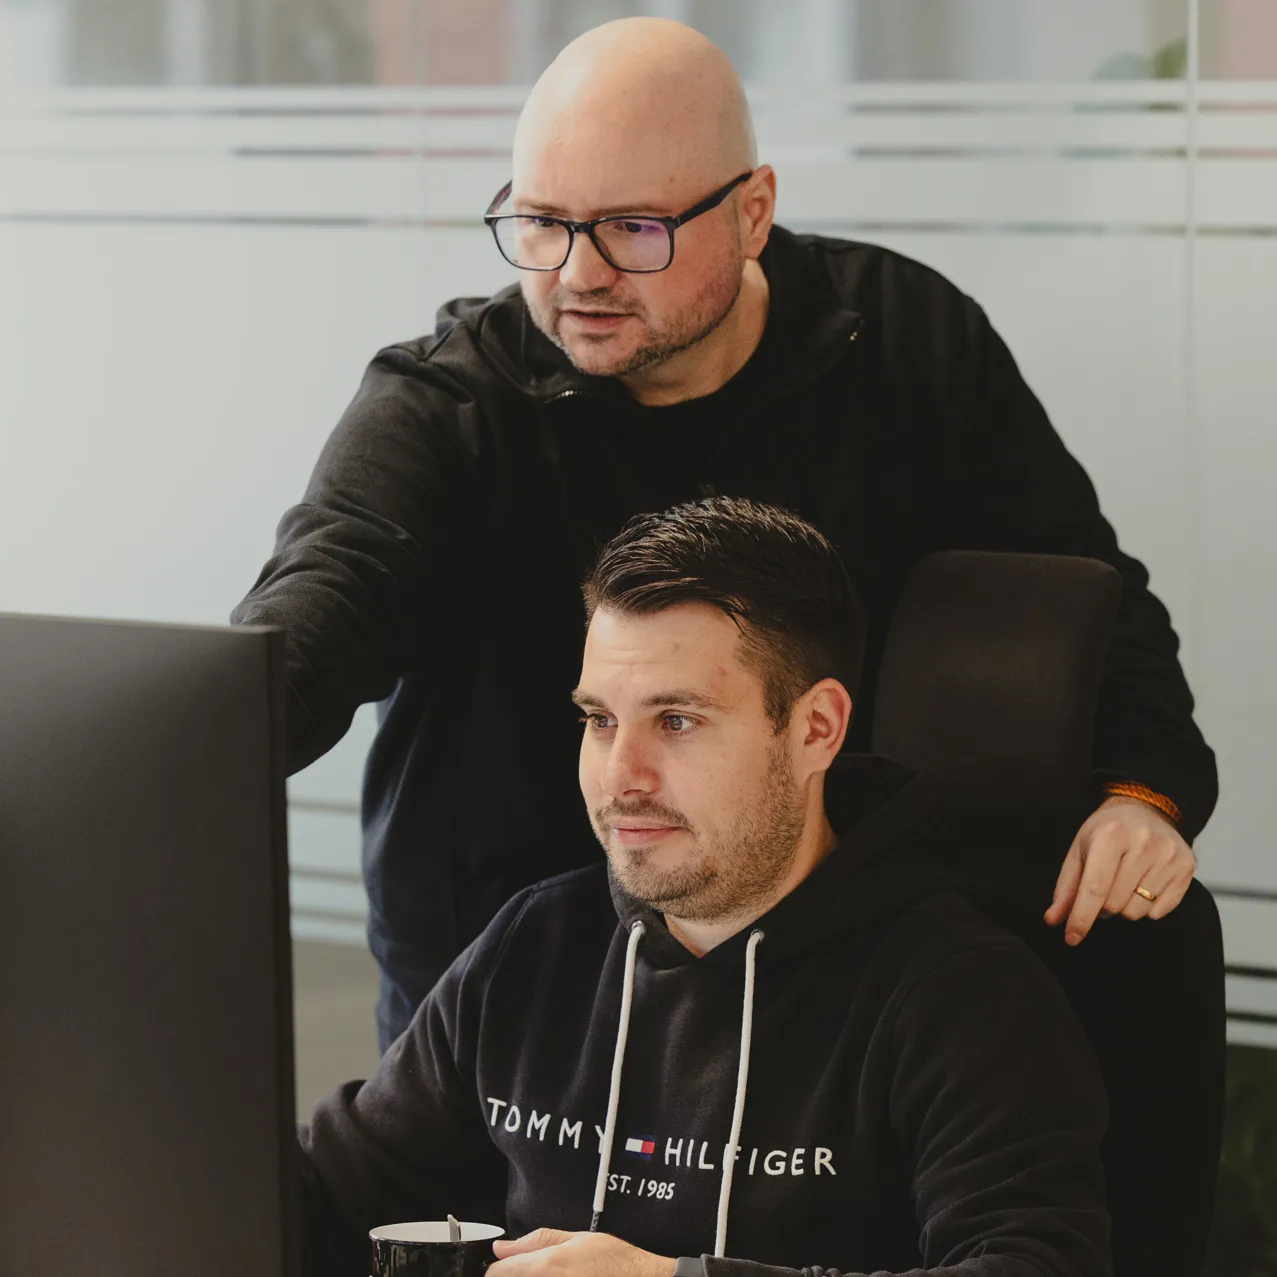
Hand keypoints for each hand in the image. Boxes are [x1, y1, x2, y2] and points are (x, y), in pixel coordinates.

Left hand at [488, 1228, 675, 1276]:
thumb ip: (537, 1241)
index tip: (504, 1268)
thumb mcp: (577, 1239)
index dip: (499, 1269)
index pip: (498, 1273)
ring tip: (557, 1274)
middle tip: (541, 1270)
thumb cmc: (615, 1262)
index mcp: (546, 1266)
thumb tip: (503, 1246)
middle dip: (515, 1276)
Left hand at [1044, 795, 1195, 944]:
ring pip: (1137, 912)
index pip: (1095, 888)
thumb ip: (1066, 888)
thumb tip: (1053, 920)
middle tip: (1103, 889)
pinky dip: (1146, 908)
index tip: (1071, 938)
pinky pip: (1159, 911)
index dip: (1081, 918)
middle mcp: (1143, 844)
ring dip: (1124, 909)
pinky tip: (1144, 884)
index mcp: (1111, 836)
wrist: (1145, 809)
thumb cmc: (1107, 832)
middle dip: (1102, 908)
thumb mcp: (1080, 851)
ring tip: (1123, 884)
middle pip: (1115, 905)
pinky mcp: (1186, 867)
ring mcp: (1168, 856)